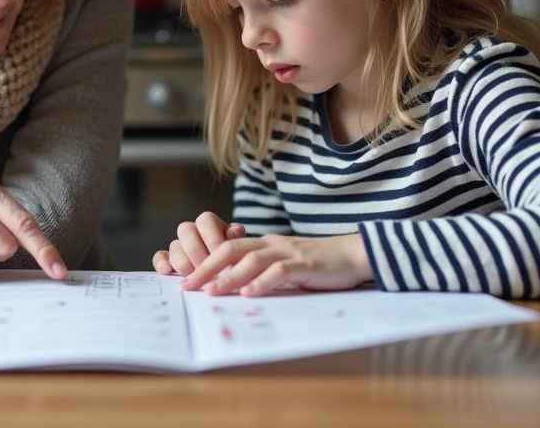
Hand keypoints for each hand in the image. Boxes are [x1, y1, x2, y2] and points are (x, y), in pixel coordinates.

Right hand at [151, 212, 246, 275]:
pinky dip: (161, 263)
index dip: (211, 236)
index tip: (219, 252)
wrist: (234, 273)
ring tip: (193, 276)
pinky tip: (167, 271)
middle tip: (206, 267)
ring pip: (174, 245)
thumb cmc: (238, 257)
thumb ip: (237, 238)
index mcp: (211, 223)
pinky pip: (160, 257)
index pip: (206, 220)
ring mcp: (181, 246)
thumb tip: (232, 236)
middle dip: (196, 251)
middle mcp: (194, 231)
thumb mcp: (242, 244)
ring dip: (183, 261)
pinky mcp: (171, 260)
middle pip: (186, 230)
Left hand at [180, 233, 371, 296]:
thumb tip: (235, 289)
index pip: (227, 248)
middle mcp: (272, 244)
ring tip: (212, 292)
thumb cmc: (318, 264)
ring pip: (251, 260)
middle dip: (206, 267)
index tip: (187, 279)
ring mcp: (288, 252)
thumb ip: (263, 271)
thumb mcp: (285, 264)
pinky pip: (279, 271)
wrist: (353, 254)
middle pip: (231, 250)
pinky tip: (249, 294)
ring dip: (229, 276)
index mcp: (265, 244)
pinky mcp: (304, 264)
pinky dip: (262, 282)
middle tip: (187, 285)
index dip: (206, 262)